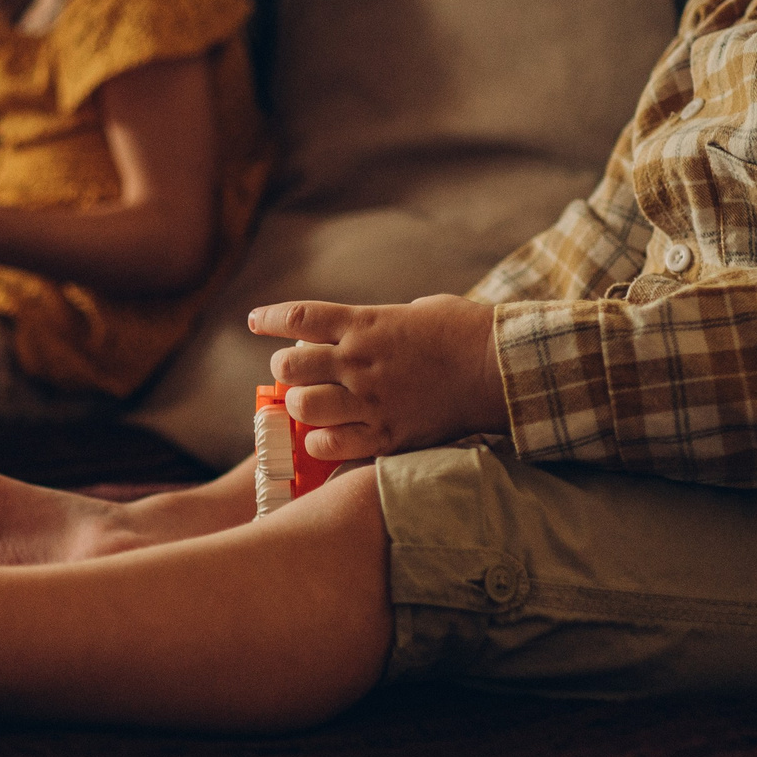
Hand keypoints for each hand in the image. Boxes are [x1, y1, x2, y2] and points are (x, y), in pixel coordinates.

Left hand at [248, 295, 505, 460]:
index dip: (269, 319)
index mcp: (365, 323)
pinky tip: (326, 437)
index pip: (298, 318)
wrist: (500, 368)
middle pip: (291, 367)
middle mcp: (359, 361)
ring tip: (311, 405)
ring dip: (300, 406)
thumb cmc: (464, 332)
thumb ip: (378, 324)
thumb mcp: (414, 311)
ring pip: (305, 406)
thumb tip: (359, 333)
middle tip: (294, 374)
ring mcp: (371, 400)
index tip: (255, 321)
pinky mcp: (387, 435)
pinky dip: (320, 442)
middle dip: (285, 370)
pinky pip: (332, 444)